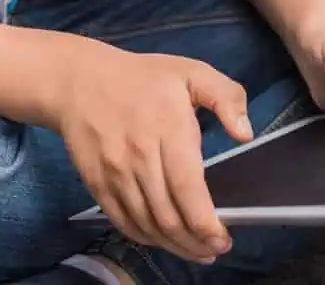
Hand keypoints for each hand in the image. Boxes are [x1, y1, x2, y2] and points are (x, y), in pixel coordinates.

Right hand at [55, 45, 250, 264]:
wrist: (79, 81)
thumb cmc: (142, 78)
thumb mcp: (191, 72)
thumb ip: (226, 97)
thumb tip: (245, 134)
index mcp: (168, 129)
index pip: (188, 189)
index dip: (206, 223)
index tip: (223, 237)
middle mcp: (140, 157)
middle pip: (168, 216)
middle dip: (195, 243)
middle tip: (215, 250)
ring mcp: (115, 174)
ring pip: (147, 225)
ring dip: (173, 246)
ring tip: (195, 252)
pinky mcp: (97, 184)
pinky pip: (123, 222)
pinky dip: (145, 237)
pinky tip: (163, 240)